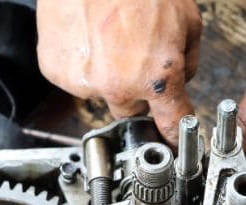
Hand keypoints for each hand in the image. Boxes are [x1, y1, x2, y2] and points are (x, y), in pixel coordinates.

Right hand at [36, 0, 200, 144]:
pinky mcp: (57, 72)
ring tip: (107, 38)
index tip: (172, 144)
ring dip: (106, 75)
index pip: (170, 125)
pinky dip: (81, 65)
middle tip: (133, 55)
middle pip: (131, 110)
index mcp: (157, 77)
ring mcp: (85, 83)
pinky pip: (75, 81)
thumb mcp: (187, 19)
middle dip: (136, 90)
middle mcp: (120, 86)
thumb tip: (183, 80)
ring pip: (101, 94)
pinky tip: (87, 39)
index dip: (173, 135)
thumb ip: (188, 60)